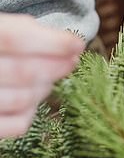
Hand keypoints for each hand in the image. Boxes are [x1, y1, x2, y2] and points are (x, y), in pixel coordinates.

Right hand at [0, 14, 84, 137]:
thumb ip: (21, 32)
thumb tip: (67, 43)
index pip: (13, 38)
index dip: (52, 42)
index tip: (77, 44)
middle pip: (21, 72)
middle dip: (55, 66)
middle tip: (71, 61)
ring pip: (21, 100)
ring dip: (44, 88)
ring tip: (49, 79)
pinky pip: (16, 125)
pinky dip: (31, 112)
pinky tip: (32, 99)